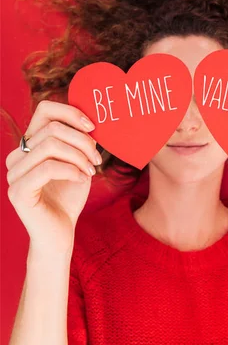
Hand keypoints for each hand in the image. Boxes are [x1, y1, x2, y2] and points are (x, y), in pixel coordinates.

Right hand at [5, 100, 101, 254]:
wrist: (60, 234)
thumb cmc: (69, 197)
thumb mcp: (77, 162)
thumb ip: (78, 140)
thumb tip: (89, 119)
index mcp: (28, 145)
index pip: (45, 110)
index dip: (71, 112)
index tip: (93, 127)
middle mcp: (16, 156)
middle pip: (52, 128)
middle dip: (82, 140)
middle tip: (97, 158)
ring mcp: (14, 174)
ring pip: (50, 146)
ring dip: (79, 155)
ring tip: (91, 169)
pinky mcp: (18, 191)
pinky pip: (48, 167)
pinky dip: (71, 170)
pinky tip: (82, 178)